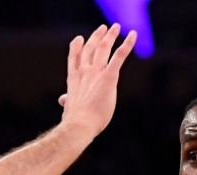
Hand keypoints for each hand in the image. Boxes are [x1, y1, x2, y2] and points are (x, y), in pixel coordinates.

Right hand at [58, 24, 136, 138]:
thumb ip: (68, 100)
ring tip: (116, 27)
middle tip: (103, 28)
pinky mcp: (109, 76)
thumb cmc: (75, 120)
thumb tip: (63, 99)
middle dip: (96, 36)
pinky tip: (133, 35)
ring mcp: (96, 72)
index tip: (79, 39)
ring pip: (103, 48)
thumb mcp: (69, 107)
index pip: (75, 58)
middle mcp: (84, 72)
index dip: (76, 47)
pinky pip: (119, 56)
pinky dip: (127, 44)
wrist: (80, 124)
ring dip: (110, 35)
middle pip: (90, 48)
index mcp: (74, 79)